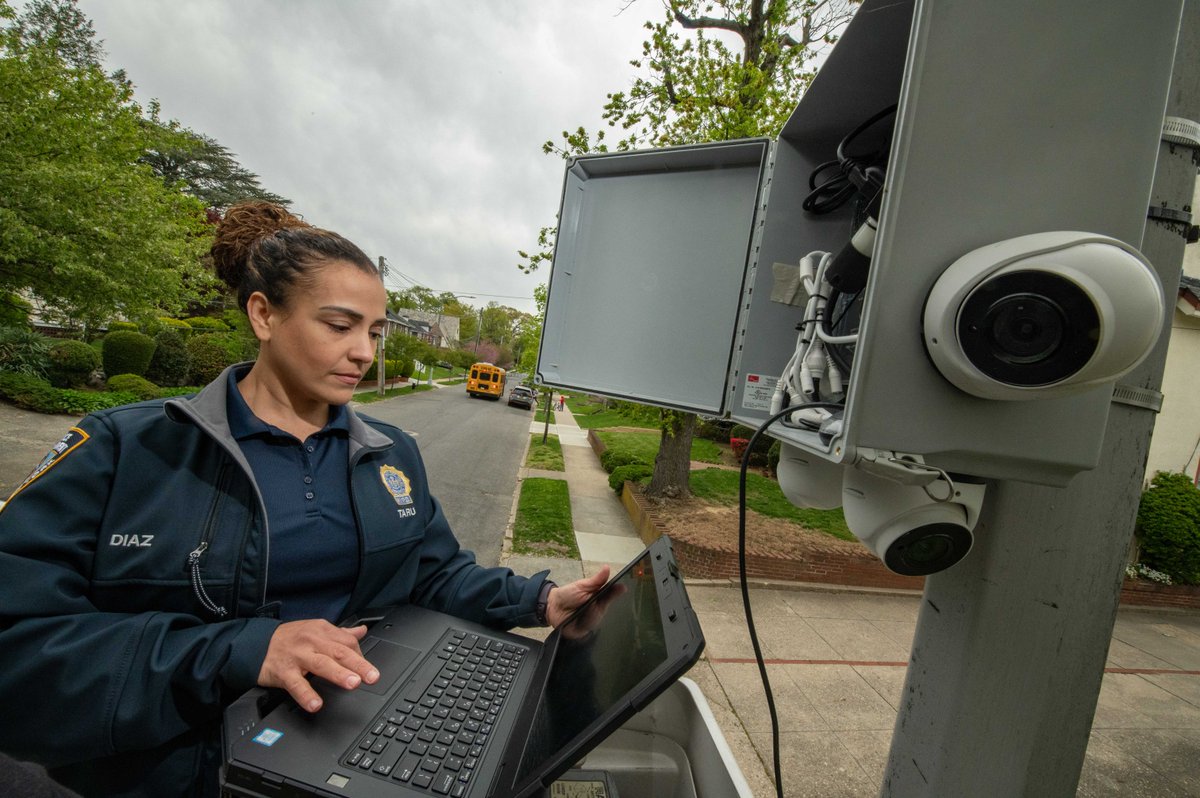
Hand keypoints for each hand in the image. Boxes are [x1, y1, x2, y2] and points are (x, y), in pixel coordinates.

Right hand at [258, 620, 379, 712]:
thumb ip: (339, 633)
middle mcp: (311, 641)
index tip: (369, 670)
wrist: (254, 643)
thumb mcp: (315, 630)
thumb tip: (361, 631)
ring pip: (321, 664)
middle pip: (339, 652)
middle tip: (372, 676)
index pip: (347, 642)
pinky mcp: (283, 671)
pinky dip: (306, 694)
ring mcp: (297, 656)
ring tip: (353, 684)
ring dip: (338, 674)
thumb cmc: (289, 638)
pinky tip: (316, 704)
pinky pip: (296, 684)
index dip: (360, 656)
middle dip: (358, 664)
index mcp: (322, 631)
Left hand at [545, 566, 625, 630]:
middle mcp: (598, 611)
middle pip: (605, 609)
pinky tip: (584, 618)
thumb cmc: (568, 595)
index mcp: (599, 599)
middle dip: (602, 604)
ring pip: (597, 619)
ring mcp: (591, 623)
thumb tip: (607, 568)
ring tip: (587, 607)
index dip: (617, 592)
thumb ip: (596, 580)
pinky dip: (586, 623)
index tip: (623, 587)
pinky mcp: (583, 632)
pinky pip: (588, 629)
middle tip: (595, 600)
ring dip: (593, 613)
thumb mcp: (583, 586)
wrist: (551, 607)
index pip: (611, 596)